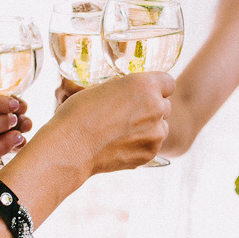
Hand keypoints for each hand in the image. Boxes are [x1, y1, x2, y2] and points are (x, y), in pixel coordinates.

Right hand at [46, 72, 174, 173]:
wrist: (70, 147)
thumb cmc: (79, 113)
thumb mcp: (102, 87)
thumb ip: (123, 88)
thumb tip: (127, 92)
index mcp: (144, 85)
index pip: (168, 83)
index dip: (157, 88)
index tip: (146, 93)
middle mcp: (156, 108)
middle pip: (165, 106)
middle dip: (151, 109)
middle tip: (129, 115)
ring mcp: (155, 133)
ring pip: (160, 128)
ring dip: (148, 129)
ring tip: (121, 132)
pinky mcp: (150, 153)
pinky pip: (151, 146)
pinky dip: (140, 146)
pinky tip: (119, 145)